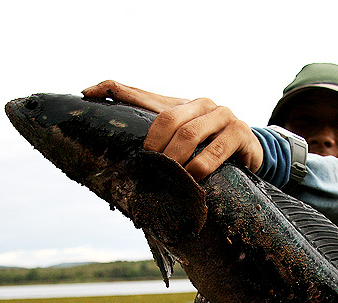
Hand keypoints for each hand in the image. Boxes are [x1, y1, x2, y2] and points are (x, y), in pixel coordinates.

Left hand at [83, 80, 262, 179]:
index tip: (86, 92)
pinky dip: (199, 168)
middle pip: (167, 117)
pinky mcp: (240, 133)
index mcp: (181, 103)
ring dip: (175, 159)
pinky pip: (215, 151)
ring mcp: (223, 115)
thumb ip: (156, 142)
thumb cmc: (209, 150)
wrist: (252, 155)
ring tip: (169, 175)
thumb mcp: (183, 144)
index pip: (142, 94)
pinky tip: (192, 178)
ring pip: (190, 134)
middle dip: (154, 144)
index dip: (114, 89)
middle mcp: (202, 103)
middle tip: (149, 165)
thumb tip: (122, 146)